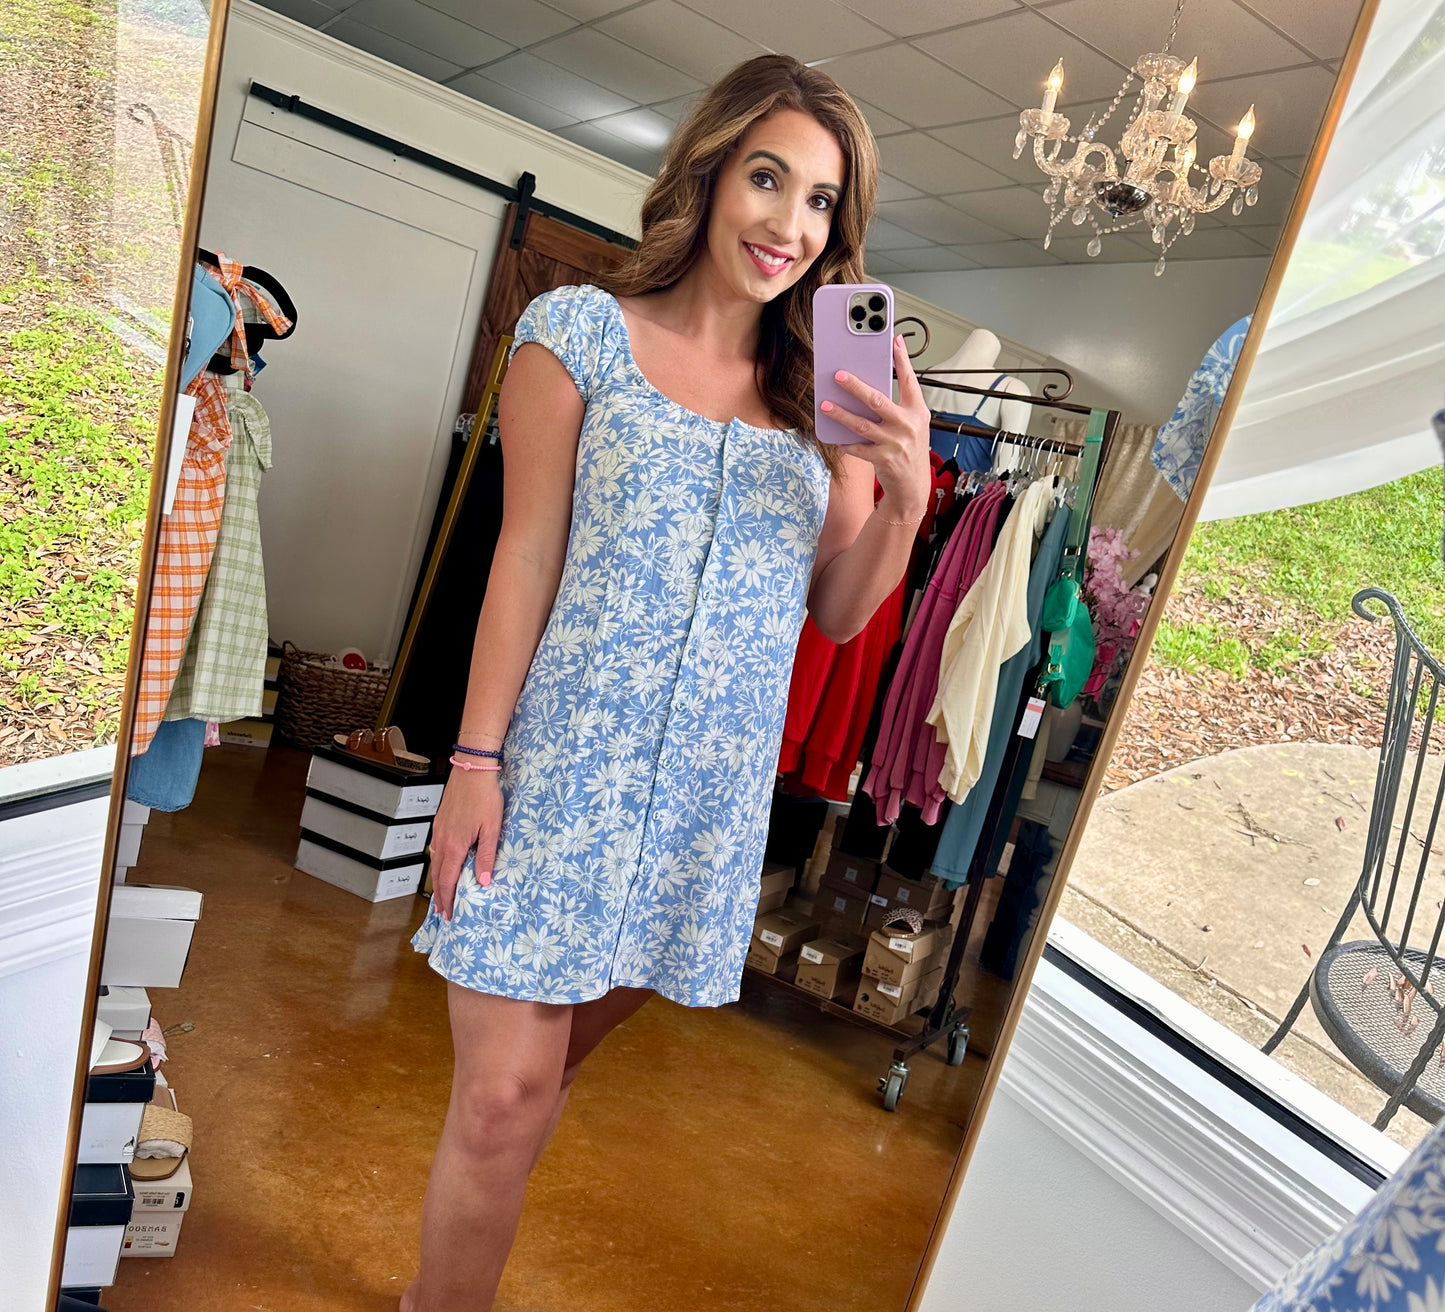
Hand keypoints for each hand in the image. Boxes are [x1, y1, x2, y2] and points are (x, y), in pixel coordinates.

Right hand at [428, 768, 502, 919]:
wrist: (472, 771)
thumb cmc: (485, 798)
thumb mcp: (492, 828)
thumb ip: (487, 856)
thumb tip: (483, 881)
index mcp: (455, 845)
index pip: (448, 880)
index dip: (448, 899)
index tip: (449, 914)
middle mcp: (443, 840)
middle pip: (438, 875)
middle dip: (440, 895)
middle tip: (443, 912)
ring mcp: (439, 830)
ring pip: (435, 862)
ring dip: (437, 880)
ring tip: (442, 893)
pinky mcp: (440, 822)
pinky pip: (435, 849)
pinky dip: (437, 863)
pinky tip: (443, 864)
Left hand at [820, 333, 931, 517]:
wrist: (913, 487)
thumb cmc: (909, 449)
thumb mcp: (912, 424)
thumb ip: (898, 404)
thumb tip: (873, 382)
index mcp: (917, 411)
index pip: (909, 380)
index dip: (901, 359)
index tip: (893, 340)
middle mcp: (908, 425)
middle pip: (877, 400)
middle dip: (855, 386)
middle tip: (837, 375)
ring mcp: (896, 443)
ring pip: (862, 424)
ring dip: (841, 414)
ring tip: (824, 405)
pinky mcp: (884, 460)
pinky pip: (858, 448)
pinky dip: (845, 442)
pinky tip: (833, 436)